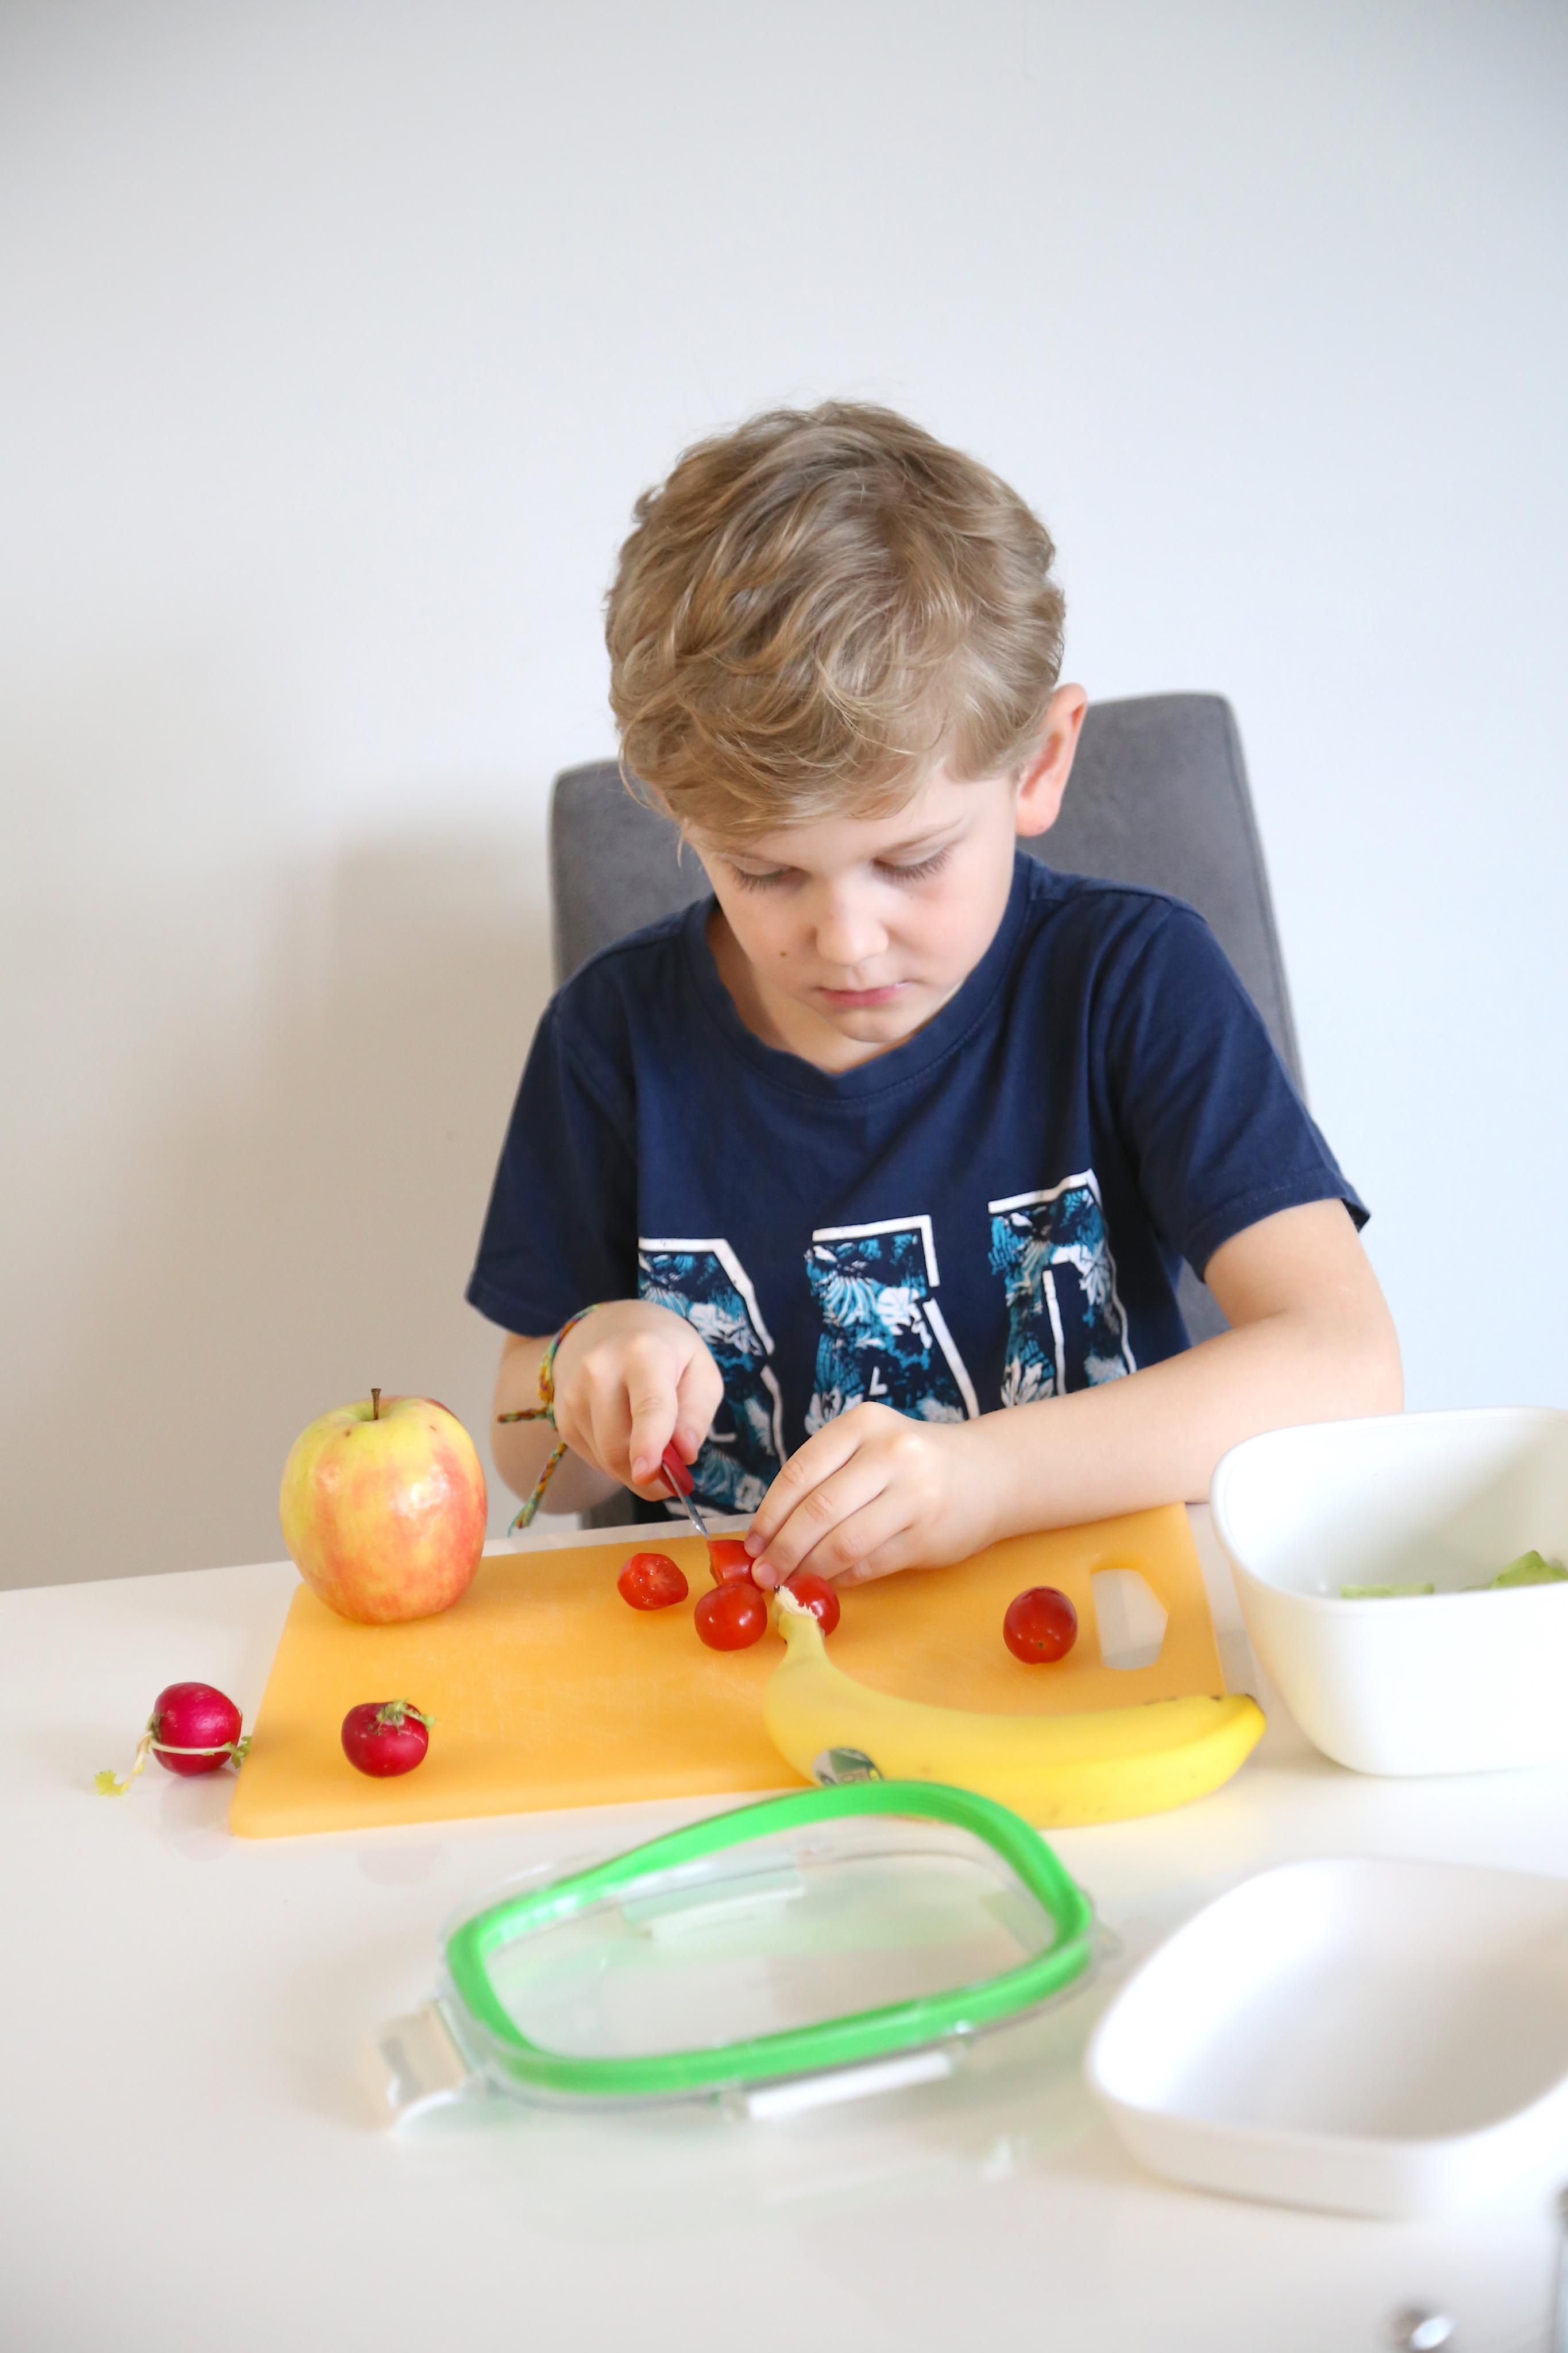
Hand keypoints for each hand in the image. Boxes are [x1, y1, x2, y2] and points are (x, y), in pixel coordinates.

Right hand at [551, 1302, 722, 1497]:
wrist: (617, 1331)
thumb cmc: (670, 1356)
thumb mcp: (701, 1374)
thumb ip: (697, 1414)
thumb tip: (684, 1454)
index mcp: (644, 1353)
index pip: (648, 1405)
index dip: (648, 1443)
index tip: (648, 1474)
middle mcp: (600, 1369)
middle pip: (619, 1444)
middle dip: (648, 1476)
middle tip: (672, 1481)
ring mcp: (574, 1392)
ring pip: (605, 1458)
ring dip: (633, 1469)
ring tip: (650, 1444)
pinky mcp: (562, 1414)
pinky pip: (593, 1458)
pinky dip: (615, 1462)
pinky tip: (626, 1435)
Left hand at [745, 1404, 998, 1587]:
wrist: (989, 1473)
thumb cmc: (912, 1463)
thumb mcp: (870, 1447)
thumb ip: (825, 1479)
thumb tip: (767, 1534)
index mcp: (863, 1423)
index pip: (800, 1472)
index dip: (769, 1514)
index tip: (751, 1544)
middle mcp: (890, 1451)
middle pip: (818, 1510)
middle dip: (783, 1549)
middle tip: (764, 1574)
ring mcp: (913, 1493)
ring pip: (843, 1542)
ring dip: (809, 1569)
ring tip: (790, 1582)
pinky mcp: (928, 1533)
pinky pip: (870, 1563)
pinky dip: (842, 1578)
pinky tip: (829, 1582)